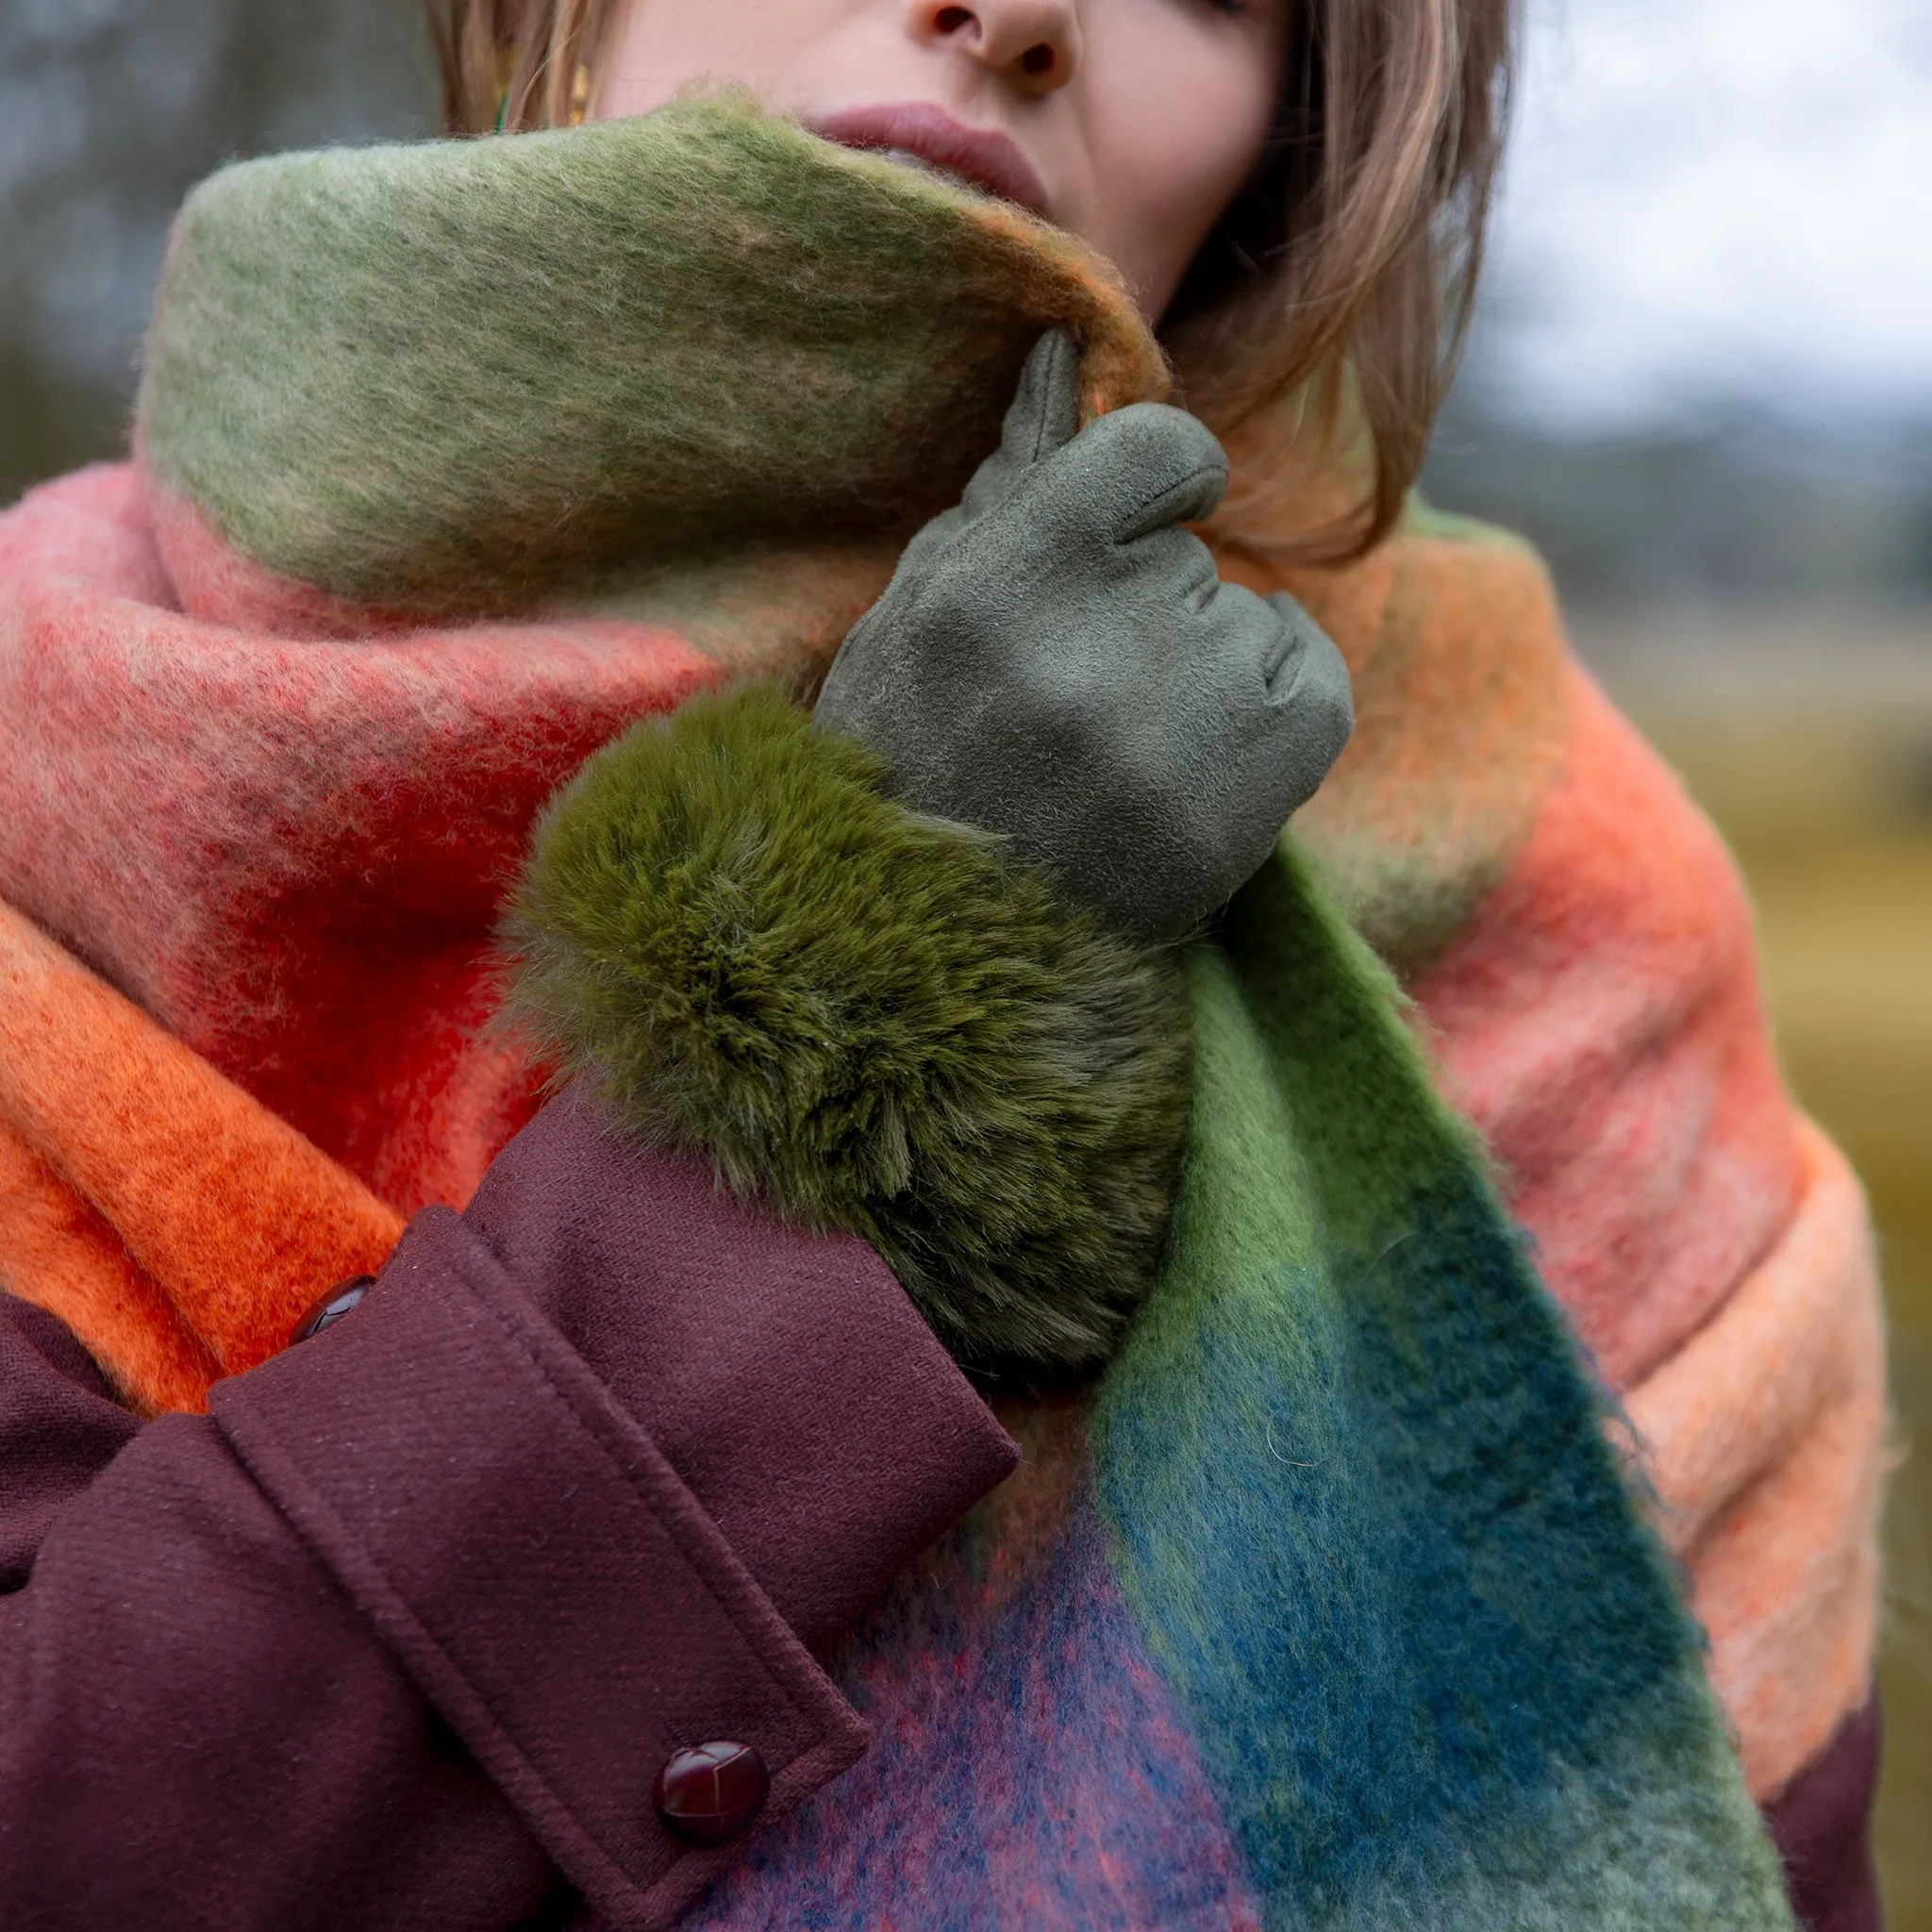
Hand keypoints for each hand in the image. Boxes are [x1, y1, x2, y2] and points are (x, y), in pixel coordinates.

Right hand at [814, 329, 1352, 938]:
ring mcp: (1173, 738)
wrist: (931, 943)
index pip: (1157, 449)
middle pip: (1193, 557)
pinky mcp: (1240, 808)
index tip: (1143, 515)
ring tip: (1121, 749)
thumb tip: (1066, 350)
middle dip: (1150, 604)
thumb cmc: (919, 756)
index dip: (1158, 481)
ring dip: (1202, 665)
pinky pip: (1311, 685)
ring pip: (1249, 622)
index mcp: (994, 587)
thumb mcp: (925, 606)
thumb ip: (1011, 482)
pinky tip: (1198, 757)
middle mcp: (1089, 654)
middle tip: (1076, 698)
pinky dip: (1272, 705)